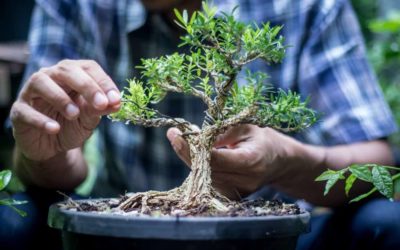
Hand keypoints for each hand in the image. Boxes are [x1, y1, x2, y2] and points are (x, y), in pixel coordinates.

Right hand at [10, 60, 119, 161]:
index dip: (103, 82)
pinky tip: (54, 128)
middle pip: (66, 71)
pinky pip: (26, 110)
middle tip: (101, 104)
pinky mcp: (19, 111)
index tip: (115, 99)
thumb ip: (99, 110)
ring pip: (41, 82)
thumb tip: (116, 103)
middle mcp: (51, 76)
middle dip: (87, 86)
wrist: (50, 146)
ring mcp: (31, 92)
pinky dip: (40, 119)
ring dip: (60, 98)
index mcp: (72, 74)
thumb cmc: (71, 125)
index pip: (89, 68)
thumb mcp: (89, 119)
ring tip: (74, 114)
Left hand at [167, 125, 297, 198]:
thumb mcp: (245, 128)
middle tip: (176, 135)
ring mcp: (238, 192)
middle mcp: (245, 181)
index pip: (215, 158)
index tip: (175, 134)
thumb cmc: (263, 140)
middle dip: (187, 152)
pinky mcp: (232, 197)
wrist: (280, 162)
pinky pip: (208, 182)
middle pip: (205, 169)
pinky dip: (201, 168)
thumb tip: (194, 137)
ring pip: (204, 176)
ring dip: (193, 159)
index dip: (192, 147)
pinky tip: (202, 157)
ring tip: (191, 143)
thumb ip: (220, 133)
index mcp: (251, 161)